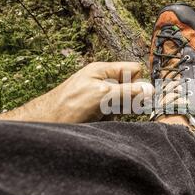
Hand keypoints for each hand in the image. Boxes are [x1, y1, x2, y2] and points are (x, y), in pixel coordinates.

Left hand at [0, 62, 152, 123]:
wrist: (44, 123)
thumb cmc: (68, 105)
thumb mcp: (102, 95)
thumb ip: (127, 91)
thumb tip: (149, 89)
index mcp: (102, 70)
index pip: (133, 70)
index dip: (138, 82)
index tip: (139, 97)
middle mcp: (101, 81)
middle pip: (129, 88)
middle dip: (127, 101)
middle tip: (114, 108)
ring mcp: (98, 97)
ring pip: (122, 104)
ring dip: (117, 113)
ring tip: (101, 116)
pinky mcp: (95, 112)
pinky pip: (112, 115)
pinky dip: (109, 120)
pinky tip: (98, 122)